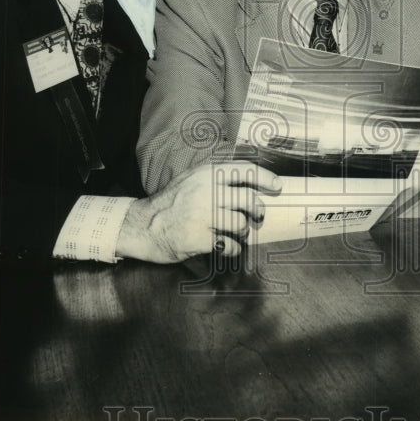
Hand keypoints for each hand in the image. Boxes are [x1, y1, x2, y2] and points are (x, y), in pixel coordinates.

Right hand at [115, 161, 280, 262]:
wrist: (142, 225)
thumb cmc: (170, 203)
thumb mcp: (191, 179)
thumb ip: (216, 178)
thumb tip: (249, 183)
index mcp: (207, 174)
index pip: (246, 171)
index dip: (266, 179)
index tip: (277, 187)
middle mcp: (207, 191)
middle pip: (249, 200)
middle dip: (258, 211)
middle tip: (257, 216)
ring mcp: (203, 215)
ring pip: (241, 223)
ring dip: (242, 231)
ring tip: (235, 232)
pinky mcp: (199, 237)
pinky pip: (229, 244)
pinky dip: (232, 248)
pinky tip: (225, 247)